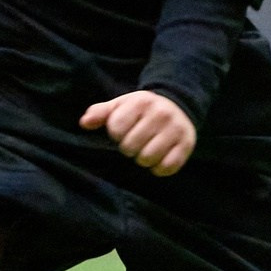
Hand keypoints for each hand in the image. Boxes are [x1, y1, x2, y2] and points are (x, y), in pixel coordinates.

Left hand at [81, 90, 195, 176]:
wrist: (179, 105)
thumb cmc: (142, 110)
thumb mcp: (122, 105)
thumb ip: (101, 112)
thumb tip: (84, 122)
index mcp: (141, 102)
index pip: (116, 128)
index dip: (116, 134)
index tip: (124, 130)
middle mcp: (160, 114)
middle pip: (130, 147)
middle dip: (129, 148)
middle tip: (136, 142)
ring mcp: (175, 129)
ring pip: (147, 158)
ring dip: (143, 159)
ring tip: (146, 150)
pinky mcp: (186, 144)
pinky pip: (167, 167)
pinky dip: (159, 168)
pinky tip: (159, 159)